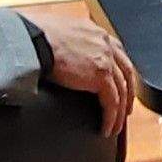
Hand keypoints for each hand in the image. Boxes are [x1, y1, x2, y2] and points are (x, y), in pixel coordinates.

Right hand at [24, 9, 135, 133]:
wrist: (34, 39)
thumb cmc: (36, 36)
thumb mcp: (59, 35)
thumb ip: (68, 45)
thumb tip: (61, 56)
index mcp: (95, 32)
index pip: (117, 53)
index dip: (120, 71)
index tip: (120, 84)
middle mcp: (104, 43)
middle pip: (126, 71)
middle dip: (128, 93)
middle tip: (125, 109)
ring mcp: (106, 59)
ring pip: (121, 91)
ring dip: (119, 112)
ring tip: (115, 127)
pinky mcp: (101, 76)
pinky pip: (112, 102)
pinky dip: (111, 118)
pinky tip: (106, 128)